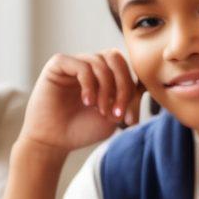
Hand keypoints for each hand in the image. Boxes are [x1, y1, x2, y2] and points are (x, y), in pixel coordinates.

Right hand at [20, 51, 143, 156]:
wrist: (54, 141)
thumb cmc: (83, 129)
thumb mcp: (114, 114)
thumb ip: (128, 97)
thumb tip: (145, 84)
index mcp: (104, 74)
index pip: (126, 68)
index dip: (132, 91)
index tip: (129, 119)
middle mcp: (89, 65)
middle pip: (116, 58)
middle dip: (122, 85)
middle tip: (117, 111)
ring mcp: (74, 63)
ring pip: (101, 62)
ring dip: (107, 89)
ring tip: (101, 110)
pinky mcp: (58, 65)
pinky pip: (81, 65)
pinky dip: (90, 84)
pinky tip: (87, 102)